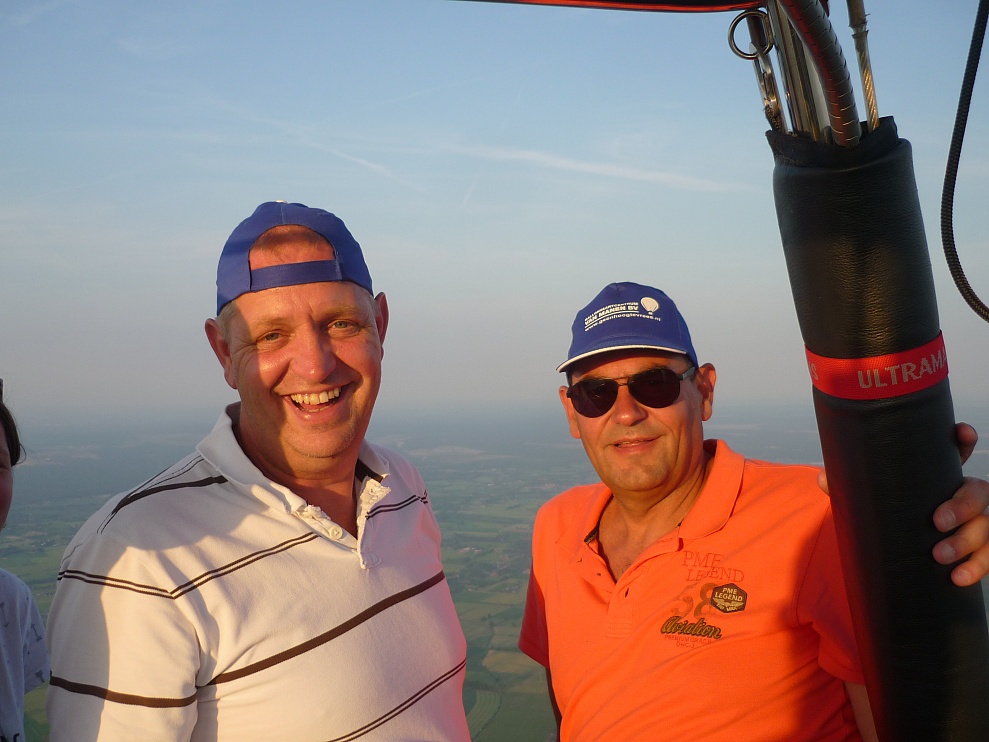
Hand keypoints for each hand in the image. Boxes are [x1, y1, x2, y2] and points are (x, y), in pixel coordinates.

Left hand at [817, 422, 988, 586]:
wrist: (898, 549)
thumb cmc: (886, 511)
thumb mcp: (869, 497)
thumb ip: (848, 486)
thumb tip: (823, 479)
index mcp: (937, 475)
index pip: (956, 453)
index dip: (963, 441)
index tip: (962, 432)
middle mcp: (961, 495)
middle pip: (978, 492)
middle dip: (963, 505)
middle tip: (937, 522)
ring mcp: (974, 522)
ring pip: (985, 526)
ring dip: (967, 542)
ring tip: (939, 556)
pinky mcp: (977, 549)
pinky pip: (988, 557)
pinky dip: (977, 567)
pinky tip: (958, 578)